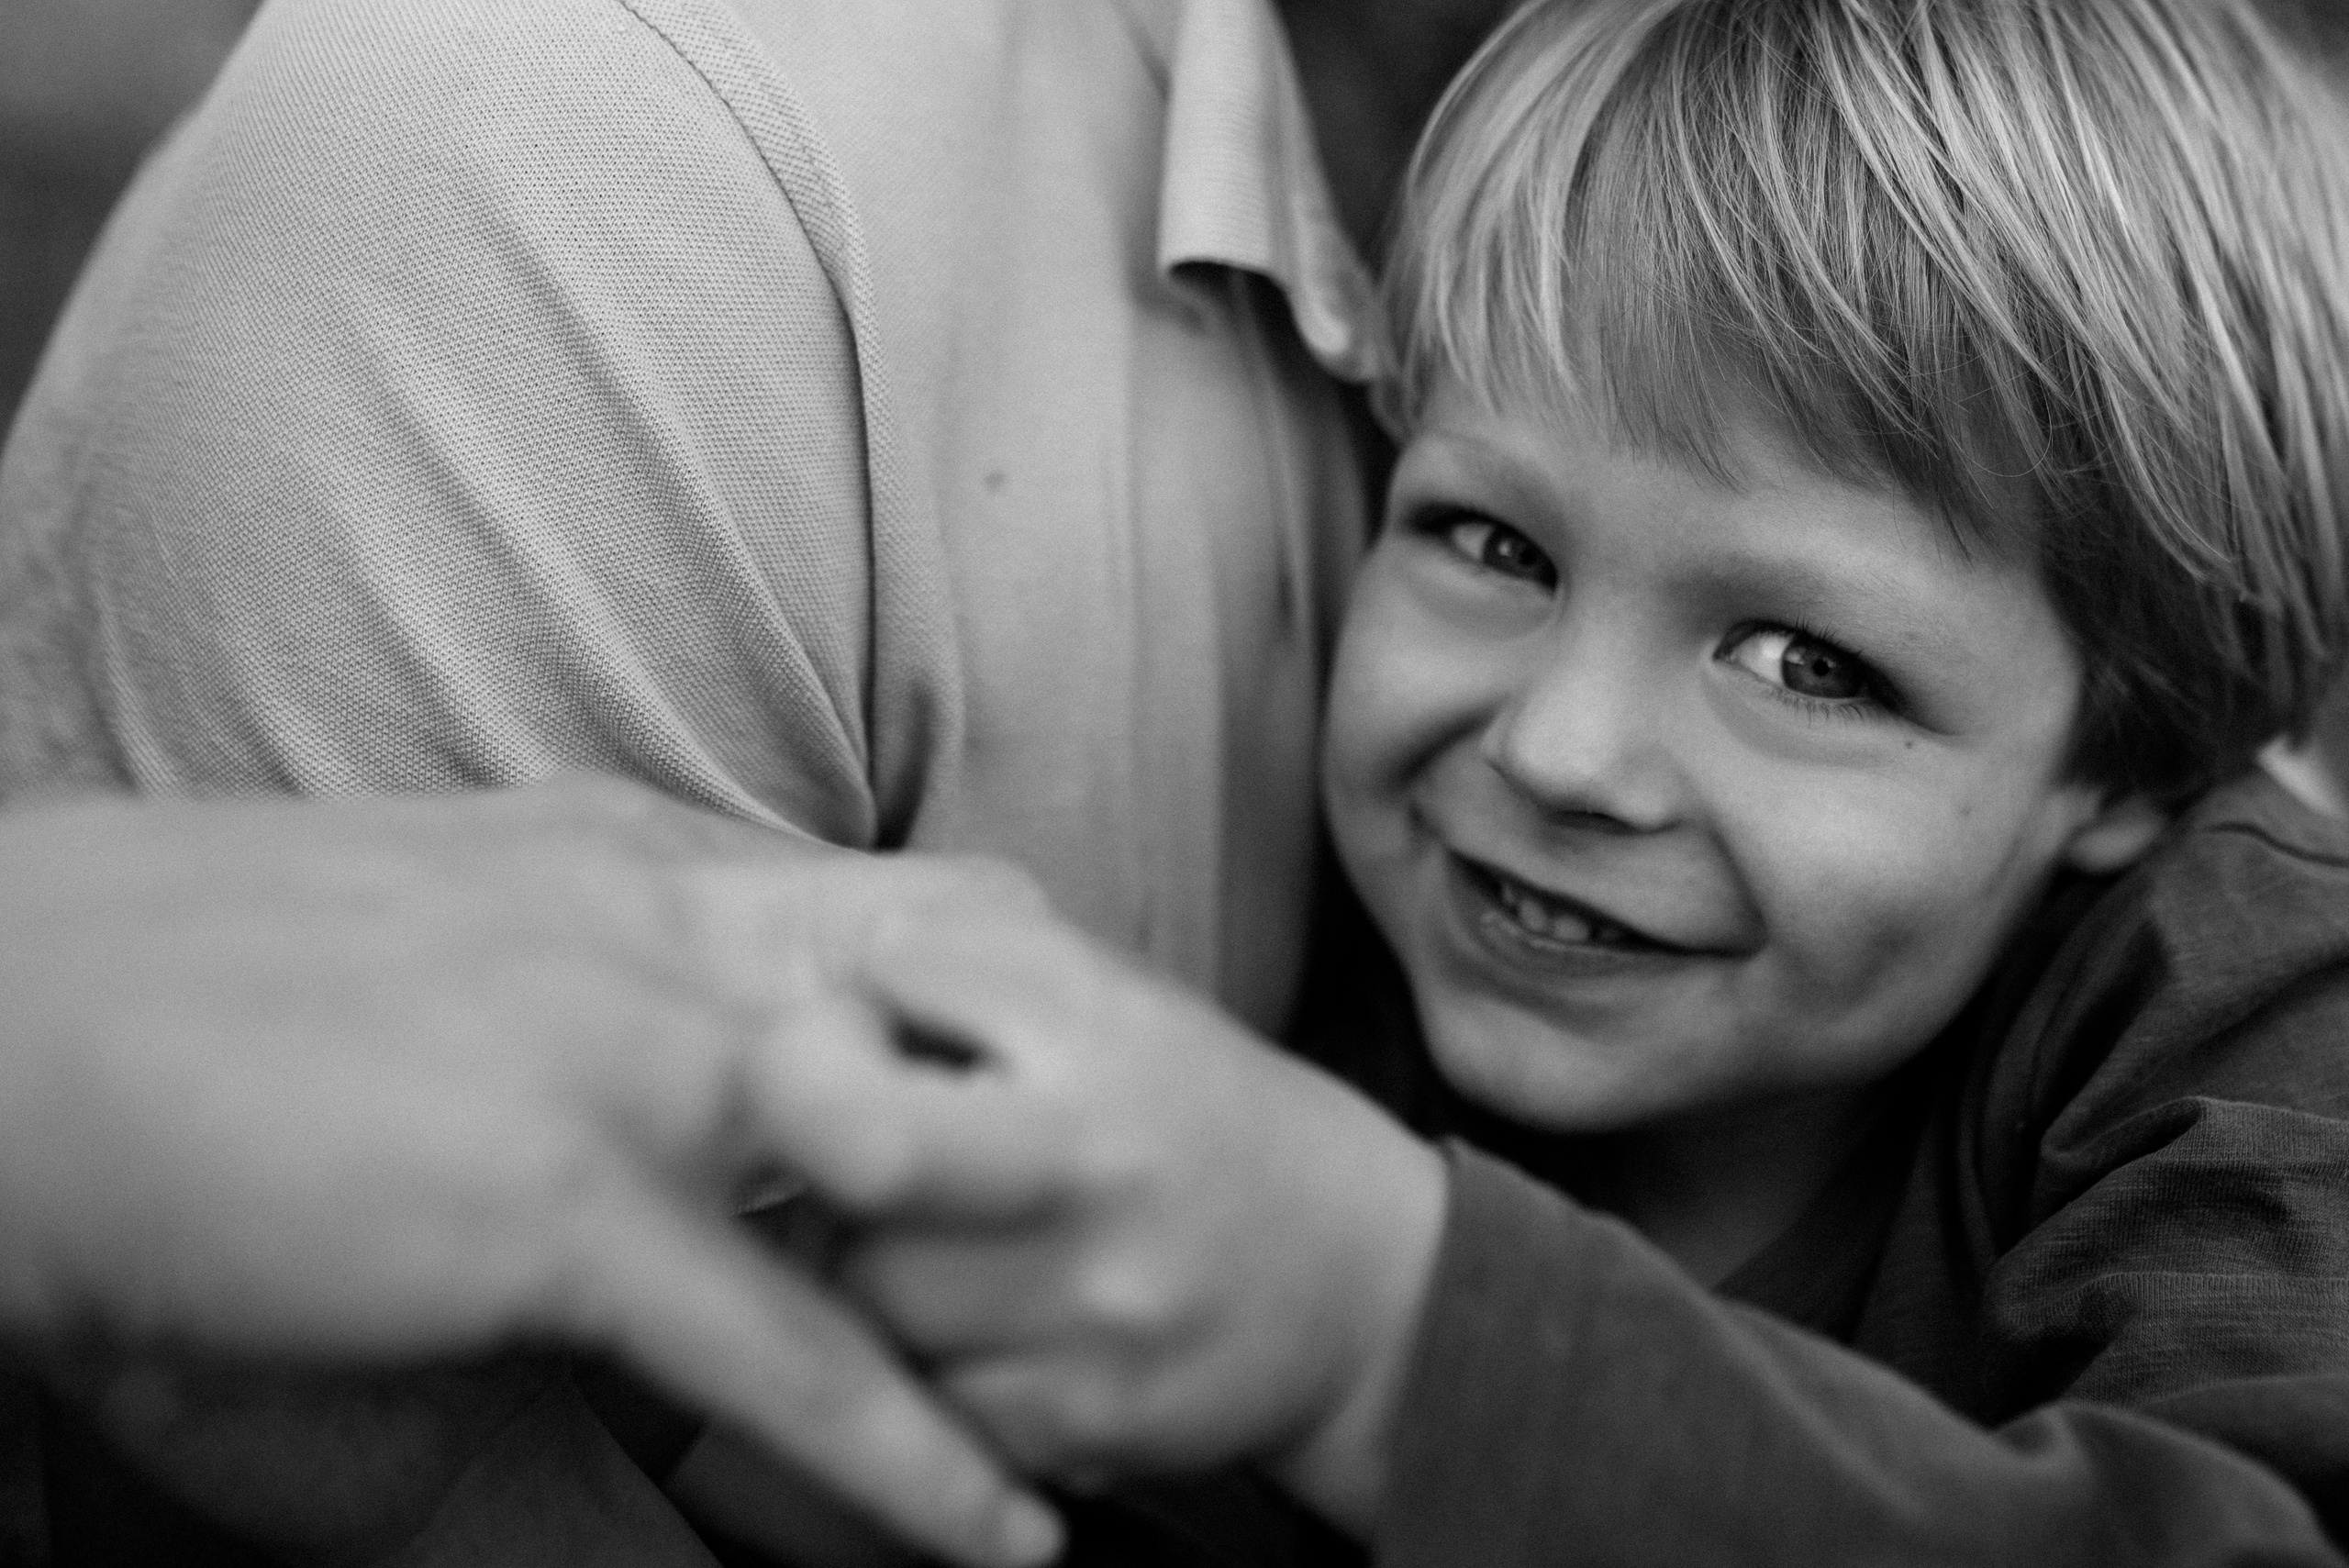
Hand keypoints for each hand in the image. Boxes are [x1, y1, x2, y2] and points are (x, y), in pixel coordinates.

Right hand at [0, 777, 1059, 1567]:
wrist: (2, 1023)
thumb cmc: (183, 1007)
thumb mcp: (424, 998)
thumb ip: (572, 1066)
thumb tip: (674, 1151)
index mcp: (619, 861)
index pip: (865, 901)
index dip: (986, 969)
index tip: (1067, 1030)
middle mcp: (654, 926)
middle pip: (941, 984)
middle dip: (1056, 1073)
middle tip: (1164, 1166)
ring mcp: (624, 1055)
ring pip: (905, 1160)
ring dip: (1020, 1255)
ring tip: (1128, 1339)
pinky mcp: (564, 1201)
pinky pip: (788, 1355)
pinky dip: (907, 1457)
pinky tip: (996, 1531)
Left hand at [764, 919, 1448, 1537]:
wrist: (1362, 1283)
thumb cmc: (1194, 1120)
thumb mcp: (1112, 1001)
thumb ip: (967, 965)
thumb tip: (818, 984)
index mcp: (1103, 1024)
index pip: (900, 968)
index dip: (844, 1001)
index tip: (851, 1032)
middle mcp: (1103, 1154)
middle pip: (865, 1150)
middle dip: (819, 1143)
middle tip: (841, 1153)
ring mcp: (1098, 1302)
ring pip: (871, 1294)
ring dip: (866, 1270)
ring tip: (927, 1245)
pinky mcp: (1086, 1421)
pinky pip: (925, 1401)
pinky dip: (928, 1371)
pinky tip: (983, 1331)